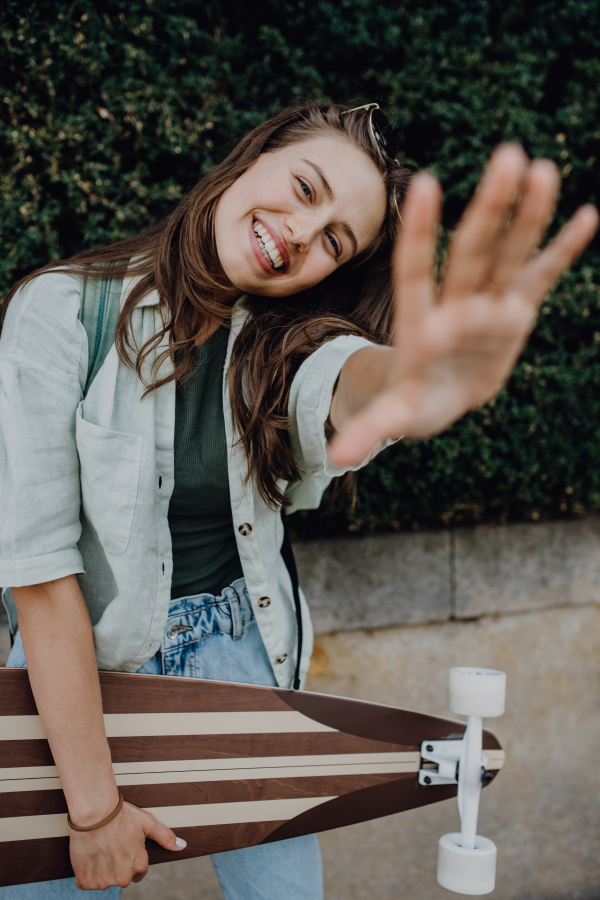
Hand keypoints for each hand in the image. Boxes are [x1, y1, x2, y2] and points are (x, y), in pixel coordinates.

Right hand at [70, 799, 185, 889]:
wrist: (94, 812)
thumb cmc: (121, 815)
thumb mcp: (147, 823)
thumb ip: (165, 837)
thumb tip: (182, 846)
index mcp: (139, 865)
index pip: (138, 871)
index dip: (131, 857)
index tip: (123, 846)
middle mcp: (123, 878)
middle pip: (121, 877)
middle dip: (117, 865)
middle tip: (110, 845)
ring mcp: (104, 881)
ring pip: (104, 880)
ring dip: (101, 869)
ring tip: (99, 847)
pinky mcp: (86, 881)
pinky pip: (87, 881)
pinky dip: (86, 872)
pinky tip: (89, 854)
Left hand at [329, 144, 597, 465]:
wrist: (435, 394)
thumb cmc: (411, 402)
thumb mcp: (393, 416)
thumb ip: (370, 428)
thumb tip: (335, 458)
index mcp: (422, 323)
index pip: (416, 270)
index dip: (418, 233)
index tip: (421, 186)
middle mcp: (456, 305)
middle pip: (472, 252)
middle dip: (489, 208)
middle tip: (506, 156)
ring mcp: (488, 305)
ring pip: (508, 254)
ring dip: (526, 215)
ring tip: (542, 169)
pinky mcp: (514, 313)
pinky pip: (540, 277)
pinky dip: (562, 250)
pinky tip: (586, 215)